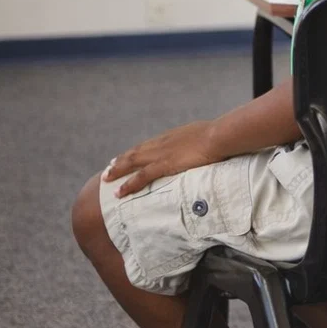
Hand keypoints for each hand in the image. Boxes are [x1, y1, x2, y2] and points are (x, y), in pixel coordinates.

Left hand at [105, 121, 221, 197]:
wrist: (220, 136)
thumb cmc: (221, 135)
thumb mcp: (210, 135)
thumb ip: (205, 141)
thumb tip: (213, 145)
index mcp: (173, 135)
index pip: (150, 144)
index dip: (138, 150)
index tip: (128, 155)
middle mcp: (162, 142)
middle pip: (136, 152)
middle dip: (122, 160)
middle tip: (109, 168)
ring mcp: (161, 154)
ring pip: (132, 162)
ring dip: (117, 171)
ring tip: (106, 179)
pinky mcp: (163, 165)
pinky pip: (140, 177)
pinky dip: (128, 185)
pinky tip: (118, 192)